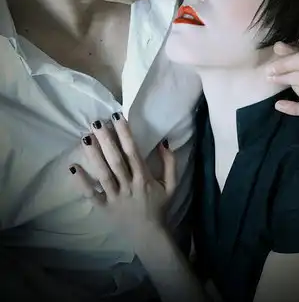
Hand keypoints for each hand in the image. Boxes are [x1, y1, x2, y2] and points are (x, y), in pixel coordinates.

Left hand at [69, 114, 175, 239]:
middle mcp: (128, 186)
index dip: (125, 133)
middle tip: (96, 122)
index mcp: (144, 179)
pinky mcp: (104, 208)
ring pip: (103, 175)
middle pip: (116, 160)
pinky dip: (82, 182)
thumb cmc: (159, 207)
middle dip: (106, 140)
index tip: (117, 116)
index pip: (133, 152)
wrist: (149, 236)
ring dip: (94, 156)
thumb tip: (165, 142)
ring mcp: (115, 197)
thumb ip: (170, 163)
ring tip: (85, 138)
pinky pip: (91, 195)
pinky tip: (73, 167)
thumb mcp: (171, 185)